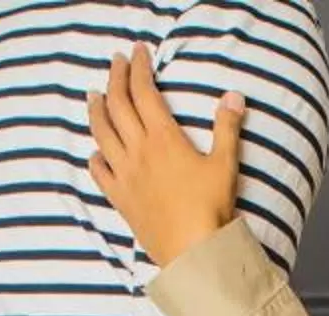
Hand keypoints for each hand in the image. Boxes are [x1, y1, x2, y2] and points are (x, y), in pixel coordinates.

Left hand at [87, 49, 244, 266]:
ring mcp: (125, 175)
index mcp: (163, 138)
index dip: (139, 68)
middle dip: (115, 78)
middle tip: (116, 62)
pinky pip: (100, 173)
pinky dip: (95, 157)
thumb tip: (233, 97)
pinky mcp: (120, 199)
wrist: (191, 250)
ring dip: (96, 110)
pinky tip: (97, 152)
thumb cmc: (210, 209)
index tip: (137, 53)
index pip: (144, 92)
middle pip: (118, 105)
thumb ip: (227, 128)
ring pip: (102, 134)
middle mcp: (138, 151)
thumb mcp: (225, 165)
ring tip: (94, 96)